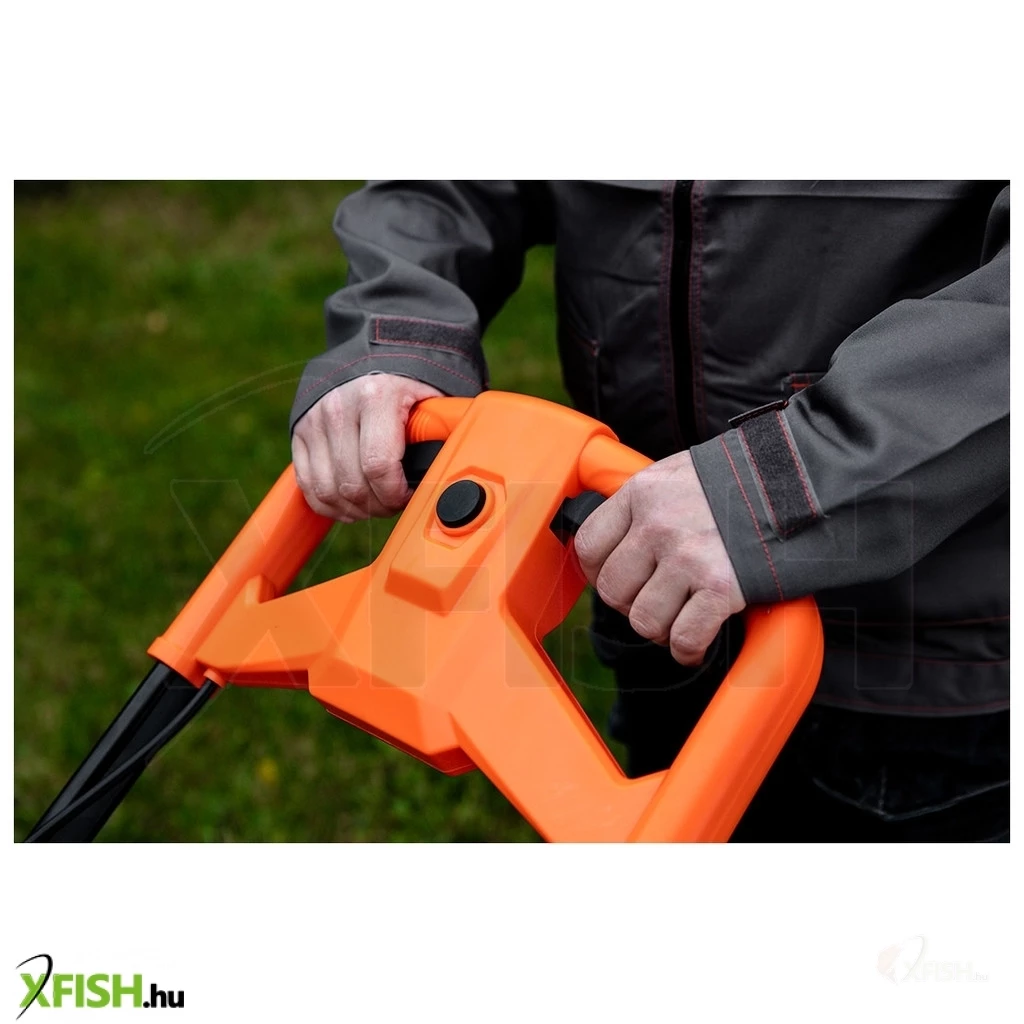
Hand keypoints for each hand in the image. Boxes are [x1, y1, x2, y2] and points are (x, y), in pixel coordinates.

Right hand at [291, 374, 443, 521]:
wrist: (371, 357)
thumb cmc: (408, 386)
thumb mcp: (431, 401)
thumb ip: (440, 434)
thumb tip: (449, 472)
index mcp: (376, 397)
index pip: (378, 466)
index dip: (395, 494)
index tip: (407, 495)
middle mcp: (339, 407)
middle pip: (352, 484)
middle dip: (378, 505)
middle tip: (394, 502)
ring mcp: (314, 420)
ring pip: (328, 491)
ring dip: (354, 509)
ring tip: (374, 504)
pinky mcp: (299, 433)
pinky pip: (308, 485)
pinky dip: (329, 505)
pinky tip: (351, 504)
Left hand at [573, 450, 745, 664]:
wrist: (805, 481)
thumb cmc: (743, 479)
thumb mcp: (680, 475)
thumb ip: (648, 505)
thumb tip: (620, 544)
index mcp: (643, 493)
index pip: (589, 545)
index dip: (595, 572)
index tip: (612, 580)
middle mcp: (658, 525)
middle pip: (612, 590)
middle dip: (629, 605)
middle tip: (654, 600)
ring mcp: (688, 558)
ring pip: (644, 620)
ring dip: (660, 629)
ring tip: (679, 618)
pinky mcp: (721, 587)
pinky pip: (684, 638)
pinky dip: (688, 650)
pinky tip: (695, 644)